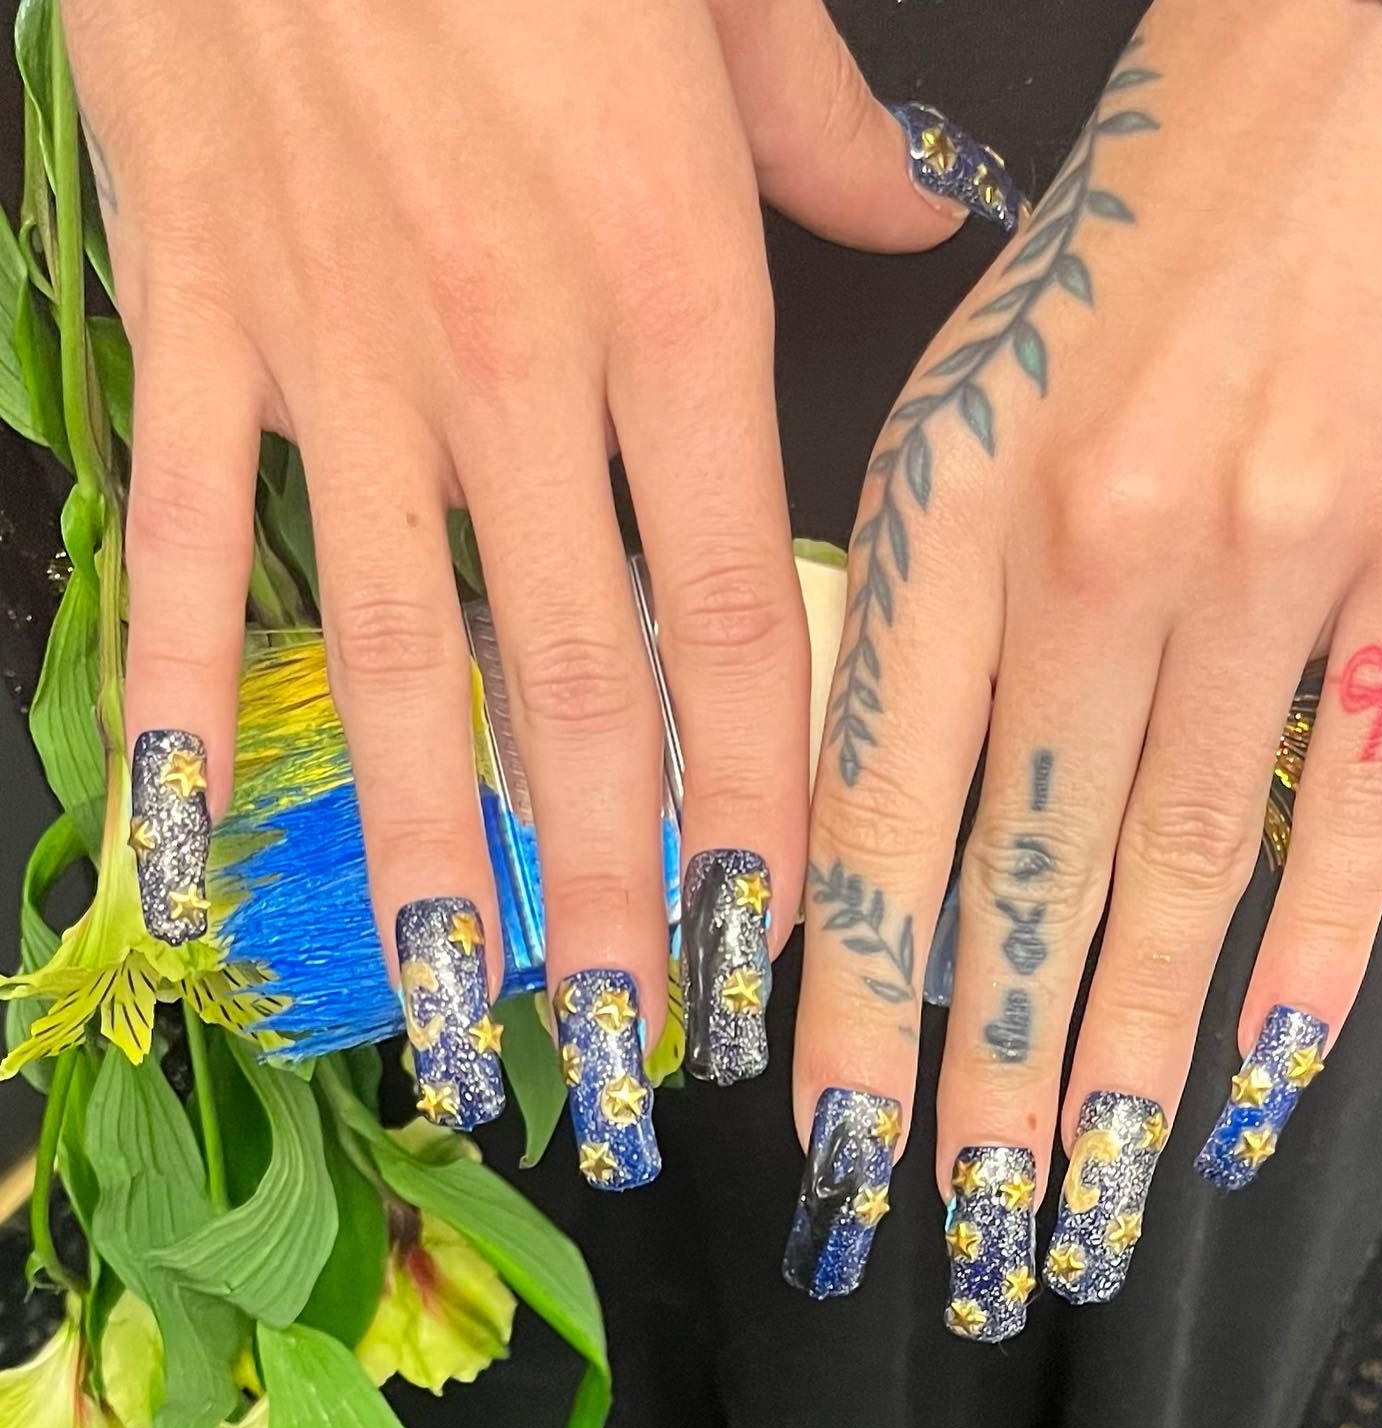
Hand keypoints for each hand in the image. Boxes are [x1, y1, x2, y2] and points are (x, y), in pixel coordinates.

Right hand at [63, 0, 996, 1172]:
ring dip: (422, 852)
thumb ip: (820, 131)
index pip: (735, 610)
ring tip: (449, 1003)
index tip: (764, 938)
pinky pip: (179, 543)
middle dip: (607, 887)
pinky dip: (171, 701)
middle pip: (577, 685)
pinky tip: (178, 842)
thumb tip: (914, 207)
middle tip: (621, 1045)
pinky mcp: (196, 321)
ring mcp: (337, 356)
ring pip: (390, 656)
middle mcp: (511, 361)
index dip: (756, 797)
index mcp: (667, 288)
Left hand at [790, 0, 1381, 1321]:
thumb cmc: (1122, 243)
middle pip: (1024, 882)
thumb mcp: (953, 399)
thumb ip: (908, 617)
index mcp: (947, 508)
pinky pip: (1356, 799)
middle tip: (958, 1236)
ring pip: (1181, 874)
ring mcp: (1272, 567)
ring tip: (1092, 1203)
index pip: (871, 817)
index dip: (848, 1000)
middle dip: (987, 1084)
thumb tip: (879, 842)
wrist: (1342, 73)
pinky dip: (1308, 952)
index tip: (832, 1138)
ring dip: (1131, 1061)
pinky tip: (1261, 1079)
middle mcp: (1096, 553)